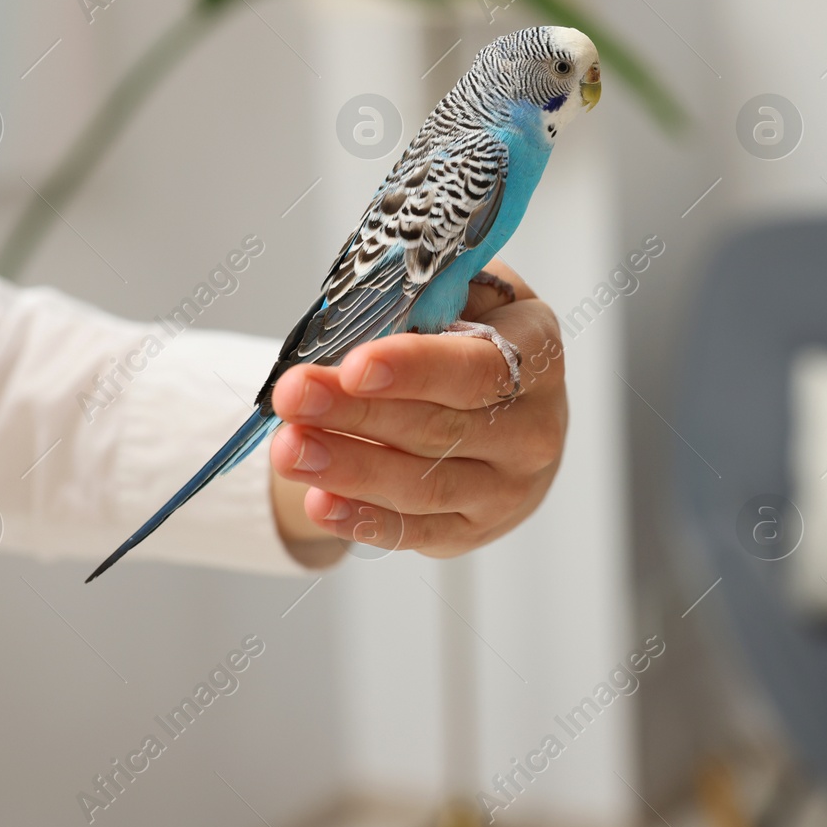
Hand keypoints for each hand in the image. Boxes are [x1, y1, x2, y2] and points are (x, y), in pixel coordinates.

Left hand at [268, 261, 565, 562]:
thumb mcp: (468, 296)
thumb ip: (428, 297)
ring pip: (424, 484)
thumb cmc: (474, 342)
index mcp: (538, 351)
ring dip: (349, 468)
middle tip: (293, 396)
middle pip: (440, 426)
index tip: (354, 366)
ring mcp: (508, 485)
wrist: (510, 413)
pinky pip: (416, 530)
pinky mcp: (474, 528)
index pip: (480, 365)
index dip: (416, 368)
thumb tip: (363, 303)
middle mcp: (535, 425)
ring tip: (289, 450)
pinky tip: (319, 501)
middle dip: (357, 413)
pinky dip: (364, 519)